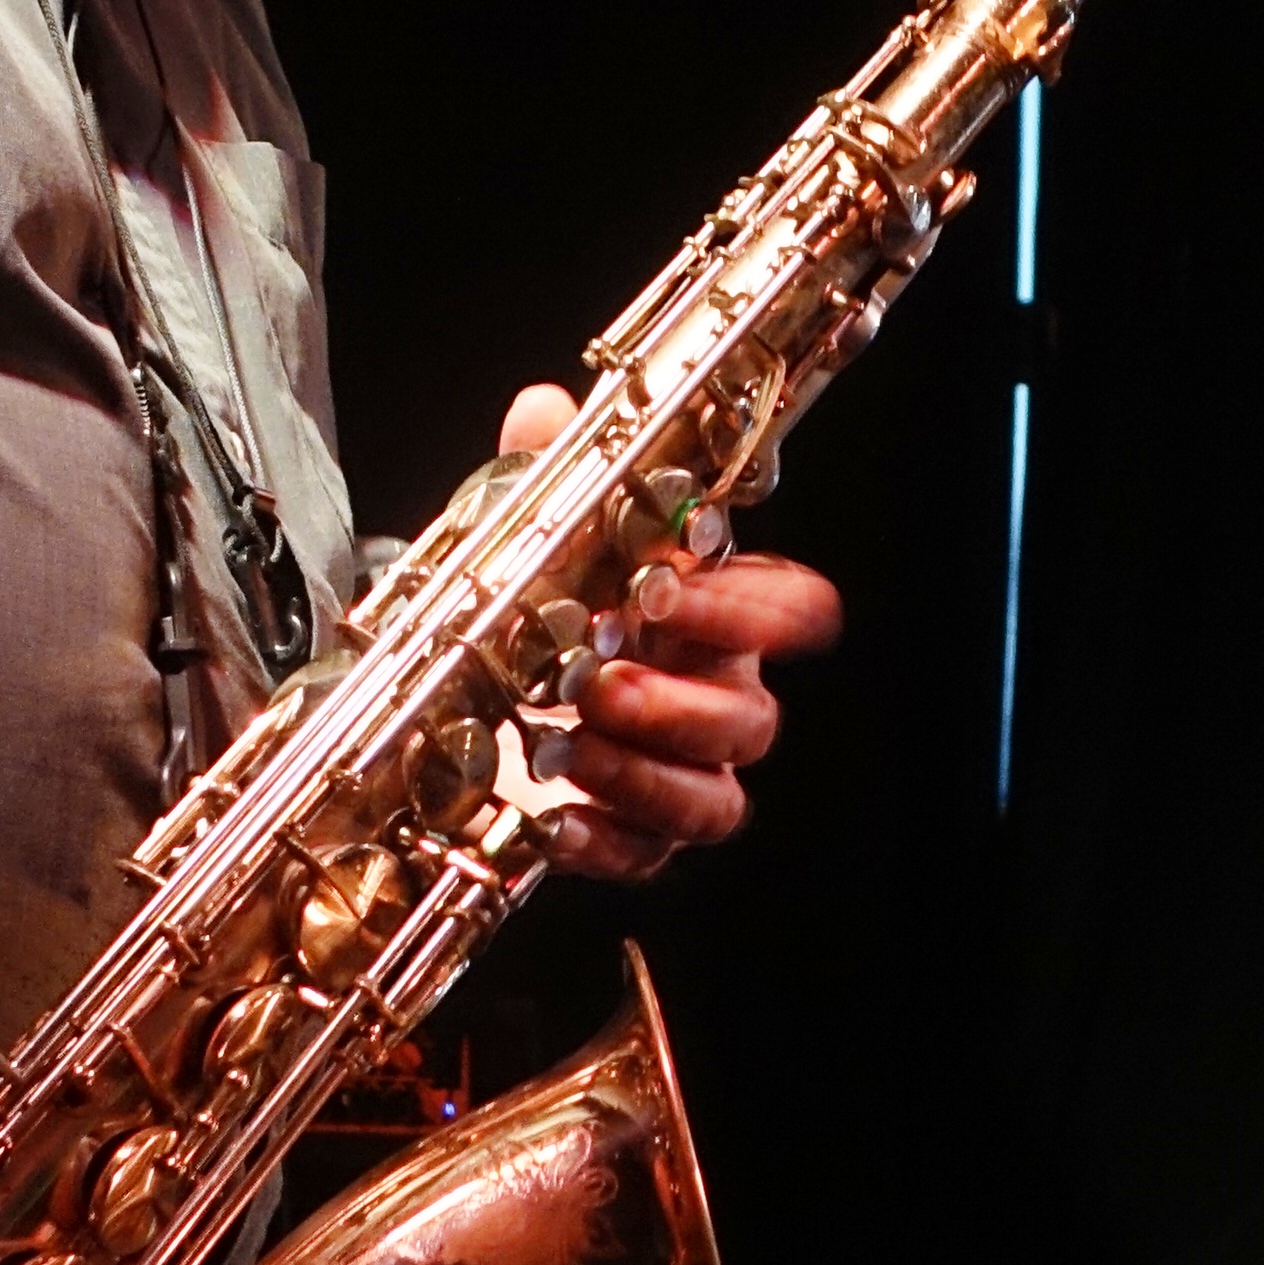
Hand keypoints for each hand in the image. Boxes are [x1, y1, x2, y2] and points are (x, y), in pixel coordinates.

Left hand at [492, 384, 844, 882]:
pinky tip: (553, 822)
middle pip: (753, 721)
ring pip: (717, 802)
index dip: (746, 606)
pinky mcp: (636, 835)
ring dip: (642, 776)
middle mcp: (719, 695)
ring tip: (564, 751)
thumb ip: (550, 472)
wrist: (469, 700)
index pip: (795, 609)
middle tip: (594, 683)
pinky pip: (651, 857)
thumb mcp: (535, 533)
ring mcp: (685, 773)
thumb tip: (544, 407)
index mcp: (717, 614)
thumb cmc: (536, 611)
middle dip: (674, 705)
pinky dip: (604, 844)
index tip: (661, 588)